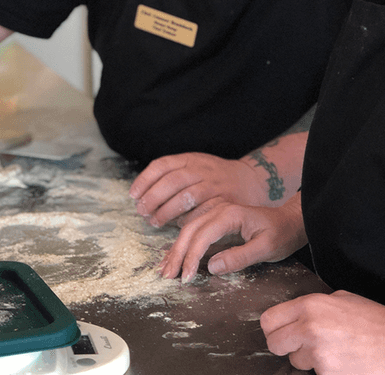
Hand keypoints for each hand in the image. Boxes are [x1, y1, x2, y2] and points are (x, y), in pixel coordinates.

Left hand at [129, 152, 262, 227]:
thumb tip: (142, 194)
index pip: (162, 165)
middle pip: (172, 181)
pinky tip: (176, 226)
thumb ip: (173, 174)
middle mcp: (202, 170)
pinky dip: (186, 220)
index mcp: (191, 159)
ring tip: (154, 221)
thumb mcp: (195, 165)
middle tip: (141, 211)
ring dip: (166, 211)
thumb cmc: (215, 176)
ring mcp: (214, 185)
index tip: (133, 194)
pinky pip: (202, 212)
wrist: (251, 180)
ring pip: (186, 197)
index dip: (144, 180)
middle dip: (153, 197)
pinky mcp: (224, 202)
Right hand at [158, 193, 305, 282]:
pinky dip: (183, 245)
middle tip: (167, 276)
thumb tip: (211, 266)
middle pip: (190, 230)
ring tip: (164, 269)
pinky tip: (173, 256)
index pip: (203, 235)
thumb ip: (239, 257)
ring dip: (175, 250)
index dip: (192, 256)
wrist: (290, 221)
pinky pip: (194, 232)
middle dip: (177, 254)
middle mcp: (218, 211)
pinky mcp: (216, 222)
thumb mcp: (266, 248)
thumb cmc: (281, 234)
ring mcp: (215, 214)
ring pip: (188, 230)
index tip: (185, 277)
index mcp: (229, 214)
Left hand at [261, 290, 384, 374]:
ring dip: (308, 360)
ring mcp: (319, 355)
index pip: (269, 320)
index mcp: (310, 306)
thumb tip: (297, 314)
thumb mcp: (341, 299)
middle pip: (274, 343)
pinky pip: (316, 373)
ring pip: (296, 361)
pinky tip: (343, 363)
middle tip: (299, 346)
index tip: (279, 332)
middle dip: (284, 346)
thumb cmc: (375, 321)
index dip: (272, 328)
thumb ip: (314, 306)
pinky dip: (325, 371)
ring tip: (332, 352)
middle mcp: (309, 328)